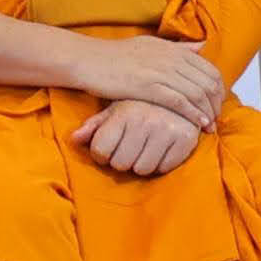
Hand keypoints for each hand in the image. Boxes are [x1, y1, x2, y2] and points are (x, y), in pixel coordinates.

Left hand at [75, 97, 206, 177]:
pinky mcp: (186, 139)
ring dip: (140, 164)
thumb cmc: (140, 104)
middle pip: (120, 163)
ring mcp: (168, 131)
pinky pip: (164, 168)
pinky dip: (160, 164)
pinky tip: (160, 149)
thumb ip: (94, 126)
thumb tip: (73, 139)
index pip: (101, 150)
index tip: (107, 150)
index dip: (101, 154)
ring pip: (142, 169)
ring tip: (143, 149)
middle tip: (128, 149)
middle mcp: (146, 121)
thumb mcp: (115, 110)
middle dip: (121, 160)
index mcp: (124, 113)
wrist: (181, 91)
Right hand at [76, 35, 227, 129]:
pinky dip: (193, 114)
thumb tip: (202, 46)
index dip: (218, 89)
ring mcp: (161, 72)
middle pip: (208, 82)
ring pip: (197, 93)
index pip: (209, 69)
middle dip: (216, 103)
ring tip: (210, 126)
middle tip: (216, 119)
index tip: (217, 104)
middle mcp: (171, 58)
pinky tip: (199, 124)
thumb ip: (178, 48)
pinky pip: (180, 102)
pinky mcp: (149, 86)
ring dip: (208, 112)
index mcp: (173, 49)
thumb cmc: (117, 55)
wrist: (89, 60)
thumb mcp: (151, 45)